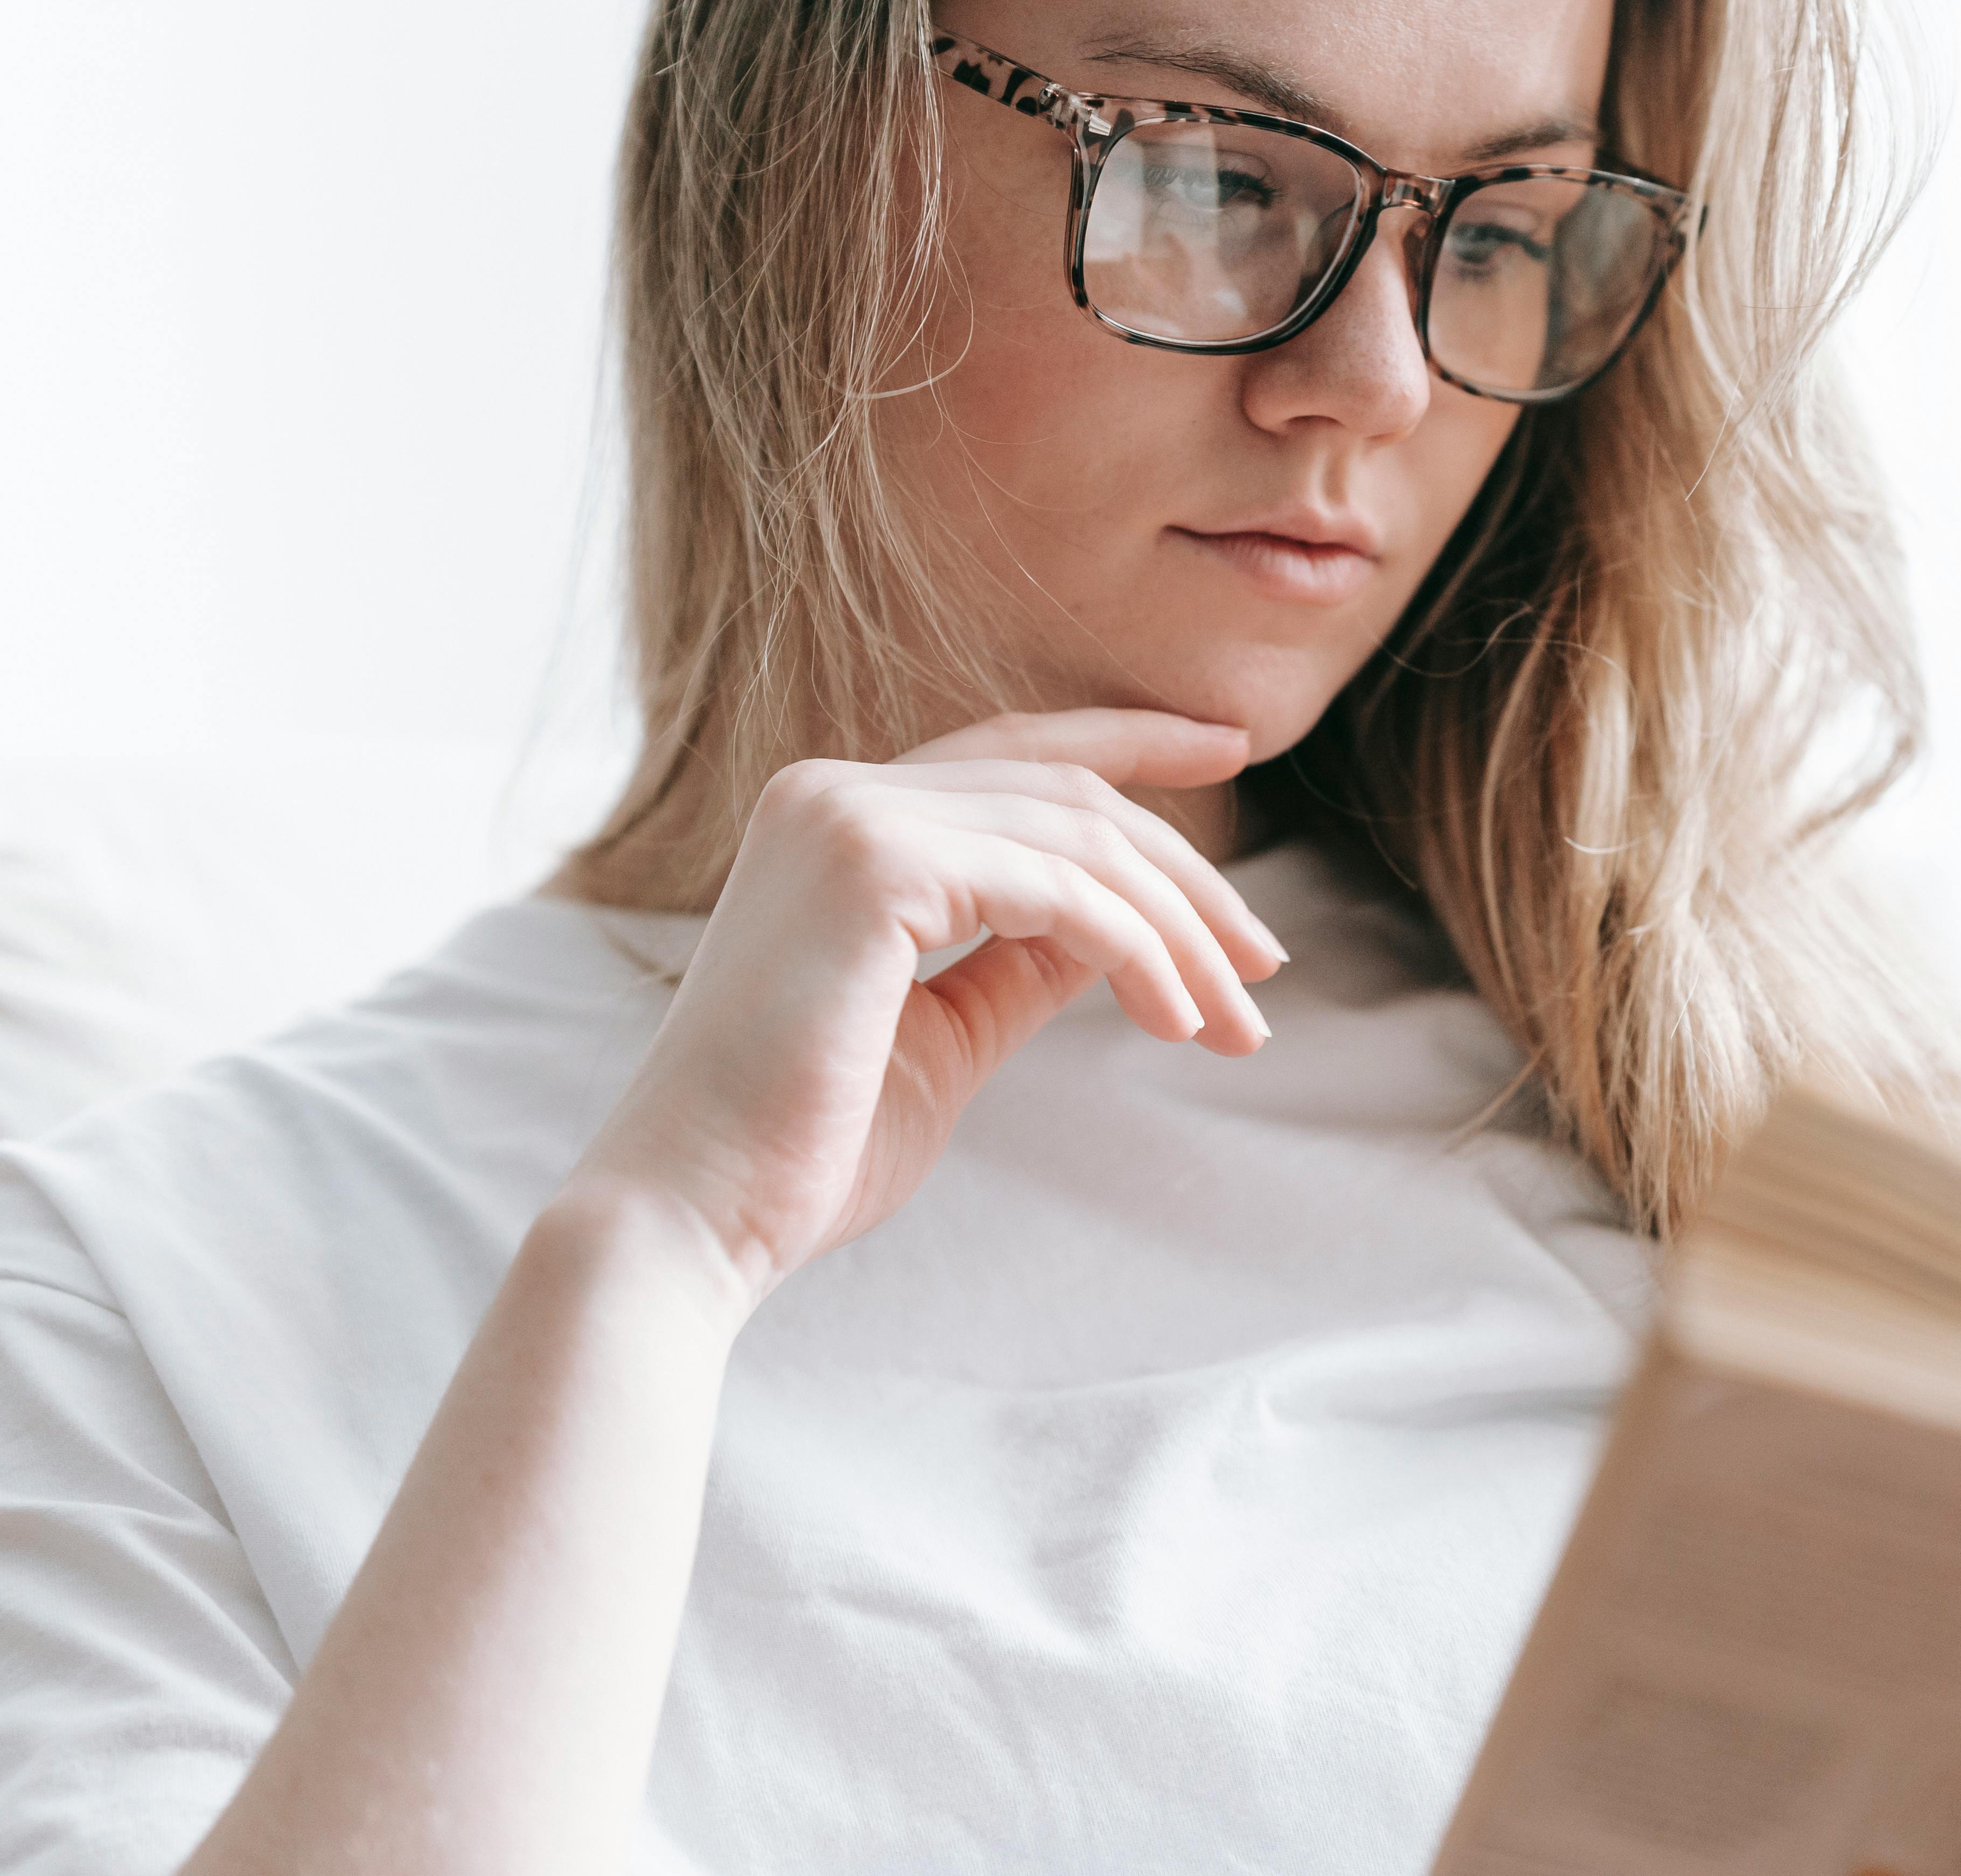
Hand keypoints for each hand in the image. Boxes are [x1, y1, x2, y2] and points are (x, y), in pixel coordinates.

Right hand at [570, 707, 1286, 1301]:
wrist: (695, 1217)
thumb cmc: (805, 1149)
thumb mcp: (950, 1034)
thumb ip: (1025, 963)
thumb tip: (1124, 929)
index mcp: (840, 820)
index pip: (1017, 750)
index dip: (1131, 742)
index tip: (1232, 749)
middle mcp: (834, 791)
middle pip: (1069, 795)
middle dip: (1186, 880)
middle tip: (1265, 968)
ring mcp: (845, 816)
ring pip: (1078, 839)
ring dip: (1178, 931)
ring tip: (1234, 1021)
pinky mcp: (870, 863)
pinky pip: (1057, 890)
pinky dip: (1135, 949)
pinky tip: (1176, 1016)